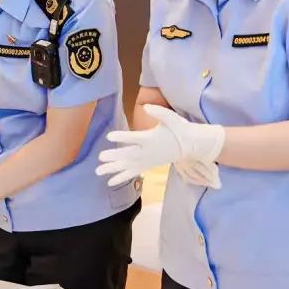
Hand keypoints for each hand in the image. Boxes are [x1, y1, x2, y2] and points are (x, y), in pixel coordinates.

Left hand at [96, 105, 224, 187]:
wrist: (190, 146)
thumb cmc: (179, 129)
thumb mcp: (172, 118)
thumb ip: (159, 112)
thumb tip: (147, 106)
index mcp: (150, 138)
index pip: (133, 138)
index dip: (121, 137)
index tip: (108, 137)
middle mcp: (147, 152)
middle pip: (128, 154)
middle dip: (114, 156)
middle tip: (99, 157)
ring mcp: (147, 160)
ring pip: (127, 166)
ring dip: (113, 169)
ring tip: (98, 172)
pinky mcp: (147, 165)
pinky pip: (133, 173)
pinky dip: (121, 177)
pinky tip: (109, 182)